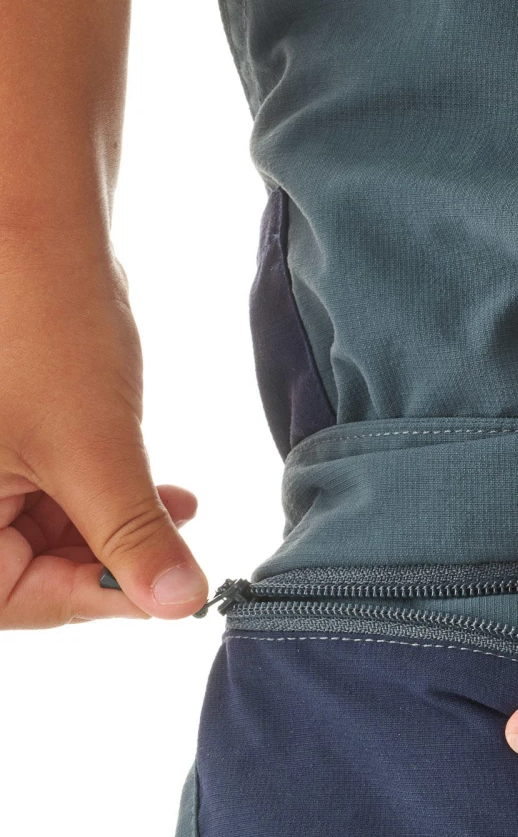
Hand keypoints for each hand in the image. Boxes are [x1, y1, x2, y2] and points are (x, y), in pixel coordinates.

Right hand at [0, 228, 207, 626]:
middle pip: (24, 571)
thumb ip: (133, 539)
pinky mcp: (1, 437)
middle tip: (178, 558)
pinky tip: (166, 494)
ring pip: (42, 533)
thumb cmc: (44, 330)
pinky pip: (46, 491)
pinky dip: (104, 496)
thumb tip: (178, 604)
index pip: (8, 601)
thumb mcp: (97, 453)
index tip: (163, 594)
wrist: (35, 232)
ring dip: (117, 530)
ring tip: (182, 513)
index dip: (90, 601)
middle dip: (109, 563)